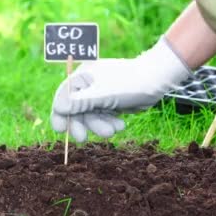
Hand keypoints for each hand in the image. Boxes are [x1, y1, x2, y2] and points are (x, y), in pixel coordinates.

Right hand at [50, 35, 191, 141]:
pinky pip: (102, 117)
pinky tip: (121, 124)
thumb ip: (80, 102)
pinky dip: (109, 122)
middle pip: (75, 109)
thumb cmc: (129, 83)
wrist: (157, 80)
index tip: (60, 129)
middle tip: (83, 139)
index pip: (63, 96)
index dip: (60, 113)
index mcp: (82, 76)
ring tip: (114, 129)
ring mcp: (98, 94)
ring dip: (99, 125)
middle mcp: (88, 84)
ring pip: (90, 116)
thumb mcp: (103, 94)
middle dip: (82, 124)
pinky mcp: (109, 102)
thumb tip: (59, 108)